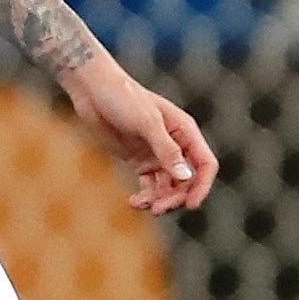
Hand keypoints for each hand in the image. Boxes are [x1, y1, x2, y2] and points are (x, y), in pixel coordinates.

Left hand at [60, 54, 216, 213]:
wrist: (93, 91)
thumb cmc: (123, 98)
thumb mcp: (147, 123)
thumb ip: (166, 150)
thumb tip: (186, 176)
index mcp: (185, 131)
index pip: (205, 164)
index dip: (202, 186)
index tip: (191, 205)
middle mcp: (175, 144)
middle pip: (187, 180)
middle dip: (176, 197)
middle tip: (158, 209)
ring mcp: (157, 154)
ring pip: (168, 186)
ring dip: (160, 200)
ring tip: (143, 206)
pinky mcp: (139, 160)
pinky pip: (149, 185)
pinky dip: (144, 197)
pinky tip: (133, 203)